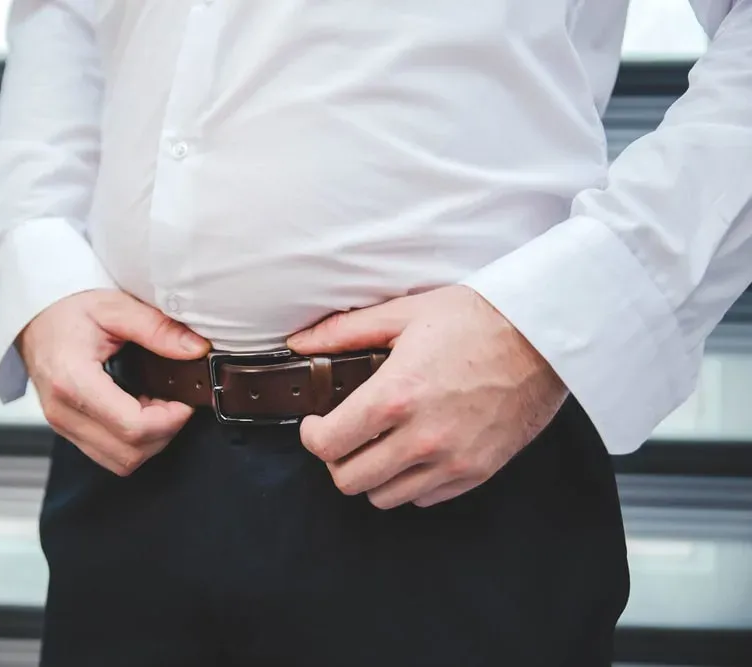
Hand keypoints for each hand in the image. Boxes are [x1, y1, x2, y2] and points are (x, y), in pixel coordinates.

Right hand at [19, 289, 210, 475]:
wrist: (34, 317)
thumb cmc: (67, 311)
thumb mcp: (115, 307)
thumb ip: (157, 329)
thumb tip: (194, 349)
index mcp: (73, 381)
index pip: (132, 428)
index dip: (169, 420)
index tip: (183, 401)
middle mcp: (63, 412)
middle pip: (129, 454)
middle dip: (163, 433)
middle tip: (173, 402)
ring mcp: (62, 425)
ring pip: (120, 462)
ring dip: (148, 441)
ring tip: (155, 406)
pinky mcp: (67, 430)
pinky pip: (107, 455)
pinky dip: (131, 441)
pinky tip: (138, 410)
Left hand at [287, 285, 567, 508]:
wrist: (545, 336)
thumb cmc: (478, 319)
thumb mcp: (405, 313)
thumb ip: (345, 332)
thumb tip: (302, 342)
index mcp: (396, 396)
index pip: (329, 444)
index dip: (312, 436)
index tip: (316, 425)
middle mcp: (422, 437)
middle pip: (350, 480)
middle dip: (337, 459)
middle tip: (343, 437)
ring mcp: (452, 460)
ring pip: (385, 497)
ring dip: (372, 475)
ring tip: (378, 446)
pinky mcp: (477, 472)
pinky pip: (424, 498)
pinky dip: (410, 482)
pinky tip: (413, 452)